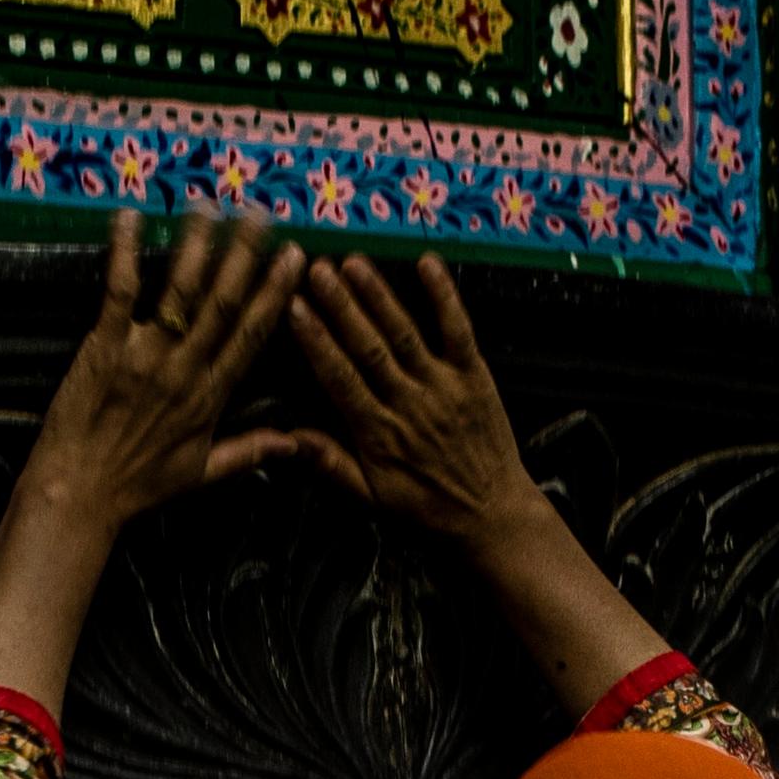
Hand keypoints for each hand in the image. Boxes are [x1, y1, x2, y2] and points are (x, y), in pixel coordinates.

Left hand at [15, 208, 309, 534]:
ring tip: (208, 205)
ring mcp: (145, 355)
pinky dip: (123, 252)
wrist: (79, 493)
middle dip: (244, 254)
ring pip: (180, 289)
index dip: (275, 293)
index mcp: (211, 395)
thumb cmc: (136, 487)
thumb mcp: (200, 475)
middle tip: (259, 213)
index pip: (252, 335)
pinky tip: (129, 217)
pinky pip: (119, 291)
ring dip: (196, 244)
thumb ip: (248, 452)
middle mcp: (185, 368)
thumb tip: (293, 443)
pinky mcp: (105, 347)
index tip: (295, 256)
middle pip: (223, 302)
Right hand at [284, 253, 544, 545]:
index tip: (293, 308)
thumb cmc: (426, 507)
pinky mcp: (475, 376)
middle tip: (317, 269)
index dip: (315, 341)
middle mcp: (409, 404)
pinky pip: (458, 330)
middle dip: (341, 306)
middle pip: (368, 348)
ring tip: (354, 263)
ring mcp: (444, 386)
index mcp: (378, 434)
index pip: (339, 378)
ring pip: (405, 334)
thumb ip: (330, 464)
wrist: (491, 515)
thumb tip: (287, 438)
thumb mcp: (370, 499)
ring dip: (379, 296)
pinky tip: (427, 263)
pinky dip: (444, 296)